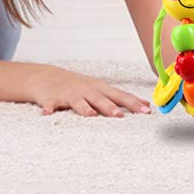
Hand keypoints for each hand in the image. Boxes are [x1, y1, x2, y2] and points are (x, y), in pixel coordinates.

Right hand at [25, 64, 151, 117]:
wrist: (47, 77)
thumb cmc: (79, 86)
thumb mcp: (99, 89)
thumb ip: (119, 98)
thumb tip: (144, 105)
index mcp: (100, 88)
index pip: (120, 96)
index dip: (133, 103)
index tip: (146, 111)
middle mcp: (87, 90)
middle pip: (101, 99)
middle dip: (111, 107)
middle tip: (121, 116)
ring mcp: (69, 94)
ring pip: (78, 102)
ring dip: (85, 108)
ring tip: (91, 115)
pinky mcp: (52, 99)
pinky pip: (50, 104)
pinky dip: (49, 108)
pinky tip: (47, 114)